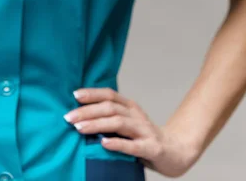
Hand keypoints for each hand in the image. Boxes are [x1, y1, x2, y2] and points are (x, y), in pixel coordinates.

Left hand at [64, 88, 199, 177]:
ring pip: (119, 123)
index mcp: (130, 107)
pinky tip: (103, 143)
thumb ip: (110, 119)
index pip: (110, 95)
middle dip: (87, 111)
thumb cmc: (144, 138)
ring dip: (97, 124)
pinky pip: (132, 146)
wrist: (176, 152)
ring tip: (80, 128)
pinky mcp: (152, 148)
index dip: (92, 93)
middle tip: (69, 117)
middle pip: (110, 108)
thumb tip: (79, 116)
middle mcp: (137, 116)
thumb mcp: (127, 124)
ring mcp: (145, 131)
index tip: (75, 95)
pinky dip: (117, 144)